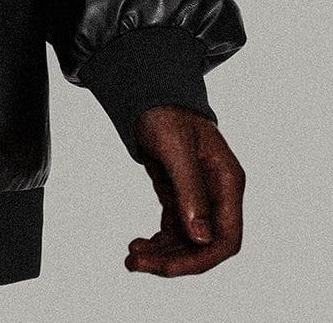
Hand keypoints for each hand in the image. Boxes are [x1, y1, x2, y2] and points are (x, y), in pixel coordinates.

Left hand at [125, 104, 244, 275]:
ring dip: (162, 255)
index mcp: (226, 182)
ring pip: (188, 241)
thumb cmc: (166, 110)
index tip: (167, 267)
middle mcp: (218, 194)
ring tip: (132, 259)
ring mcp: (200, 196)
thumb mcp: (175, 147)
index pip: (227, 238)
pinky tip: (140, 246)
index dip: (200, 258)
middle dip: (173, 260)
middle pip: (204, 245)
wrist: (150, 90)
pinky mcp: (182, 195)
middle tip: (136, 263)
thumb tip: (201, 237)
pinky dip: (160, 241)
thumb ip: (189, 189)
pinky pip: (176, 229)